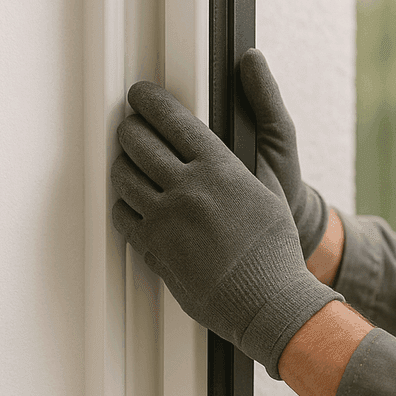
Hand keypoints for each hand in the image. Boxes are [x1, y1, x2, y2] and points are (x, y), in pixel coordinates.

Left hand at [110, 81, 342, 378]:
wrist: (267, 300)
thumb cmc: (273, 248)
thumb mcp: (269, 185)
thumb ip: (242, 148)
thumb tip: (231, 100)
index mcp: (219, 168)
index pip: (170, 118)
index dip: (148, 101)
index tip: (140, 96)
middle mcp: (188, 189)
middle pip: (137, 142)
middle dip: (130, 129)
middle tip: (131, 128)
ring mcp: (166, 219)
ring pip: (123, 177)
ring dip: (123, 165)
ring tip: (130, 164)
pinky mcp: (153, 248)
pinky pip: (122, 215)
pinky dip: (124, 204)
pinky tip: (134, 203)